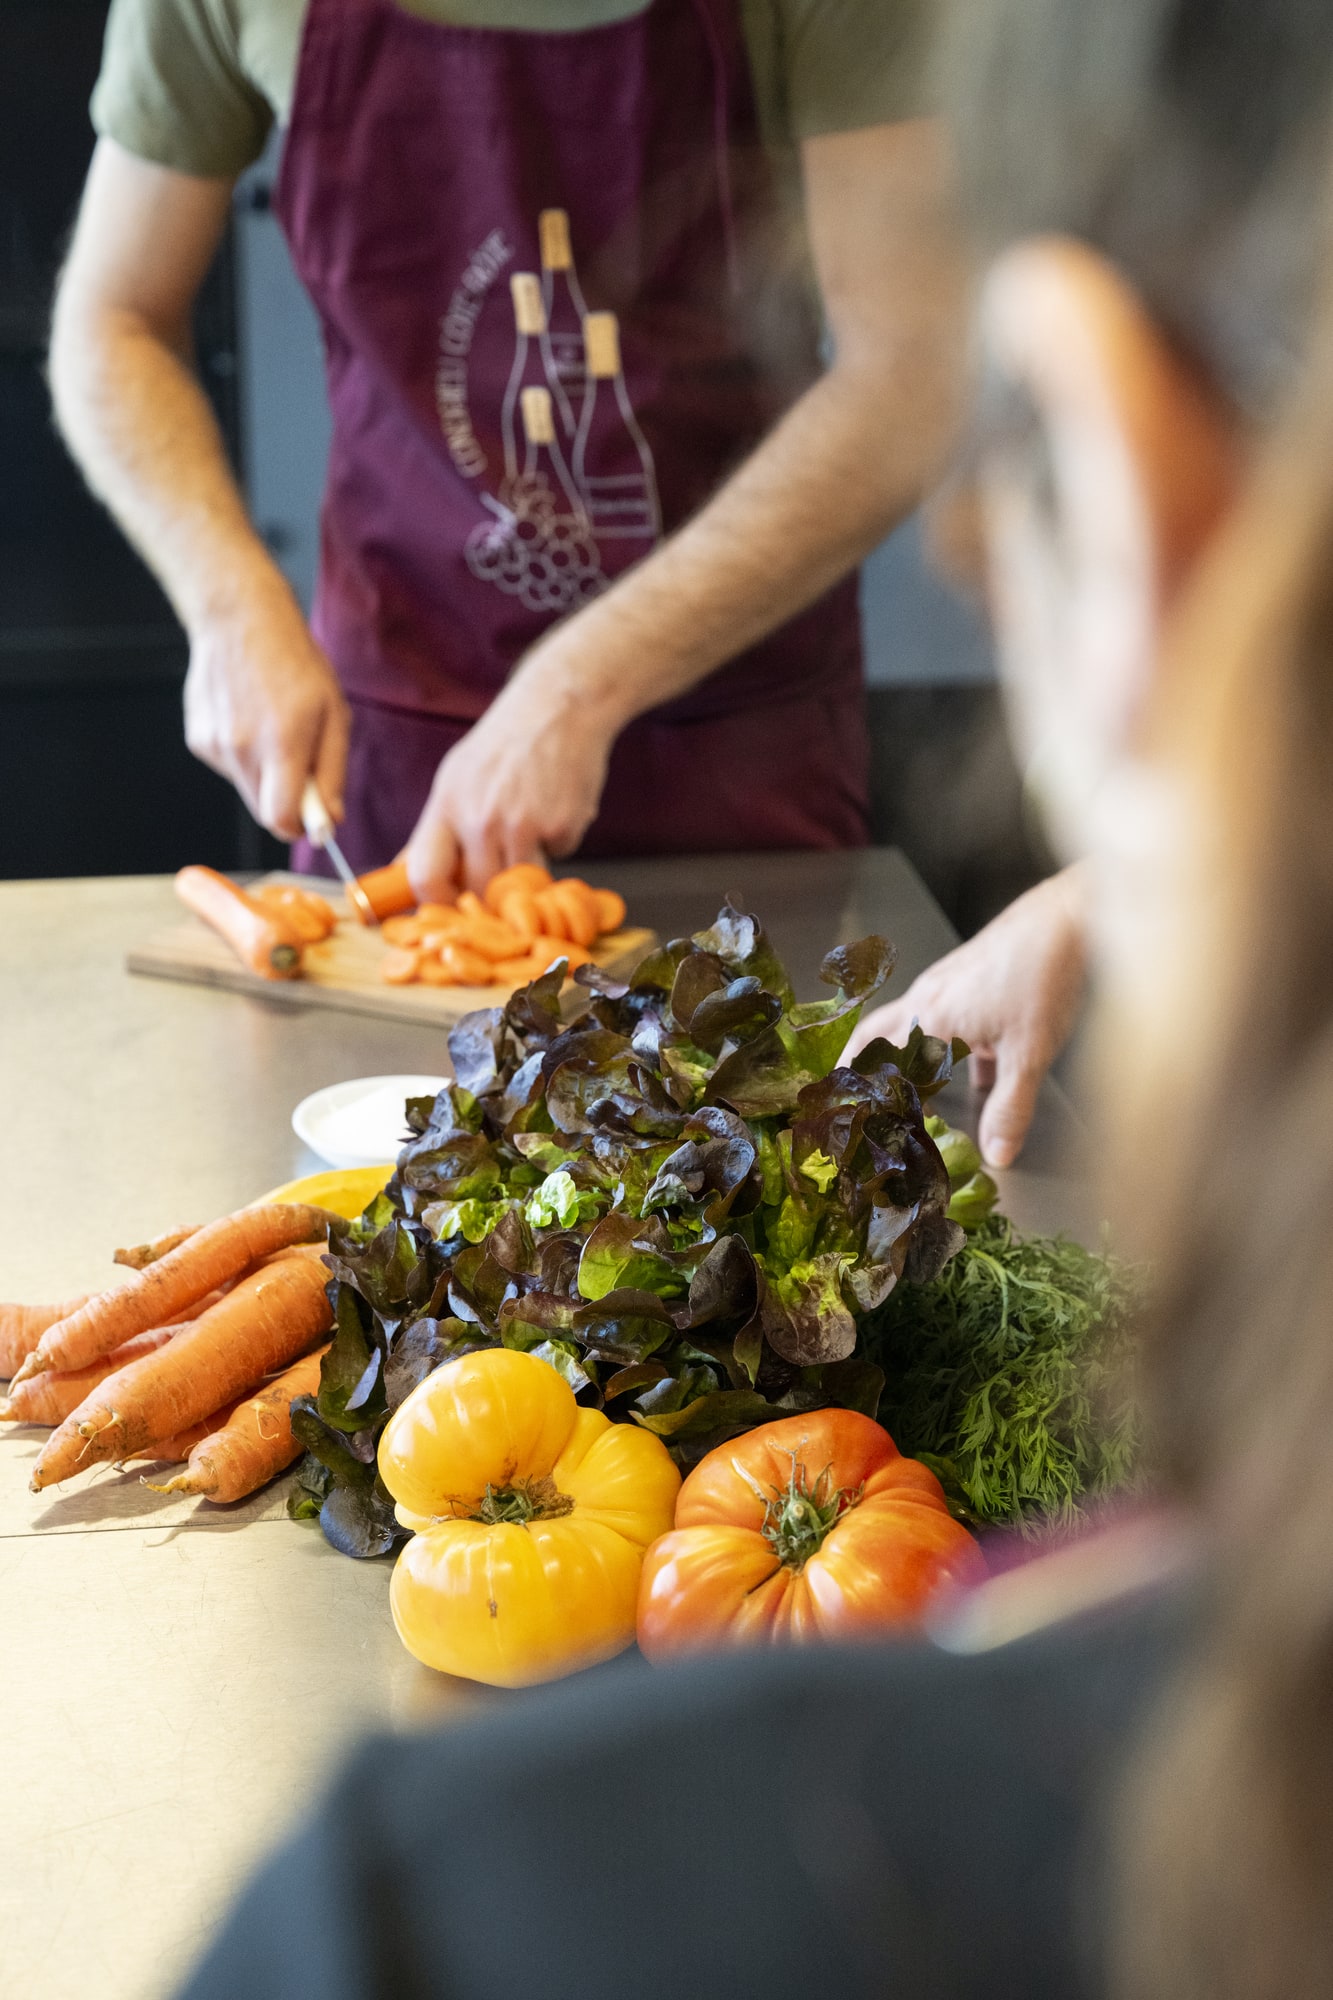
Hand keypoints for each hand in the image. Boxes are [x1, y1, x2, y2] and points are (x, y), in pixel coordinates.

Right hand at [183, 581, 349, 839]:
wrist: (238, 619)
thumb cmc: (295, 662)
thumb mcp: (333, 713)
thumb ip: (332, 771)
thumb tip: (330, 820)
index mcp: (281, 745)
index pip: (280, 820)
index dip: (299, 828)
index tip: (312, 821)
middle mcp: (242, 750)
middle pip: (263, 811)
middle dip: (285, 801)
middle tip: (300, 763)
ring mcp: (215, 745)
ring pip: (246, 788)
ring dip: (264, 775)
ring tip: (272, 729)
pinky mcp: (198, 739)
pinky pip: (228, 767)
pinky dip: (243, 756)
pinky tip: (248, 718)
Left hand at [405, 645, 618, 899]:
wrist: (559, 706)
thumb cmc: (505, 742)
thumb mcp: (457, 776)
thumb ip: (439, 827)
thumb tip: (408, 871)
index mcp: (447, 805)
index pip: (424, 875)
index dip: (435, 902)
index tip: (449, 907)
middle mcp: (480, 818)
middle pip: (477, 888)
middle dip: (489, 891)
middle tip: (502, 872)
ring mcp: (522, 824)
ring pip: (520, 882)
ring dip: (527, 867)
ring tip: (532, 828)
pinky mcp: (560, 826)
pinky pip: (558, 857)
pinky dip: (559, 842)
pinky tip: (557, 807)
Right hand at [846, 868, 1087, 1167]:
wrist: (1070, 917)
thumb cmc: (1044, 977)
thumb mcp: (1029, 1053)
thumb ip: (1010, 1108)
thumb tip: (996, 1156)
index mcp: (930, 1018)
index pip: (879, 1064)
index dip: (866, 1094)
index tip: (853, 1120)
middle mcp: (927, 997)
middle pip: (876, 1035)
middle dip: (861, 1067)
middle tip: (850, 1095)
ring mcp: (948, 984)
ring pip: (911, 1026)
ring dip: (903, 1057)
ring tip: (904, 1088)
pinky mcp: (970, 977)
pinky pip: (946, 1019)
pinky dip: (947, 1047)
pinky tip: (975, 1072)